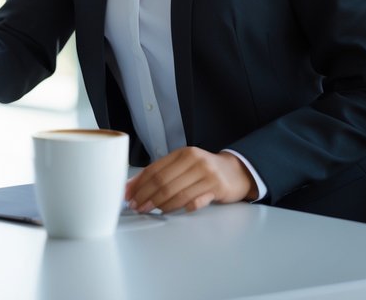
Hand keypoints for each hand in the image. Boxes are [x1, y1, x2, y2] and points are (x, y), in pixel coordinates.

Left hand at [124, 147, 255, 213]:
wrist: (237, 171)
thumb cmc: (204, 170)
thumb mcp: (182, 165)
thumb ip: (160, 173)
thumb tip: (130, 186)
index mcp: (182, 154)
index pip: (154, 169)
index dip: (139, 184)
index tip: (128, 195)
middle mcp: (194, 161)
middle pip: (163, 182)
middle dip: (146, 196)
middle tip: (136, 206)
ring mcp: (207, 174)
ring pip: (177, 193)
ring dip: (160, 204)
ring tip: (149, 210)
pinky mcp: (217, 188)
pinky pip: (195, 201)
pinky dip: (182, 207)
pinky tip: (173, 211)